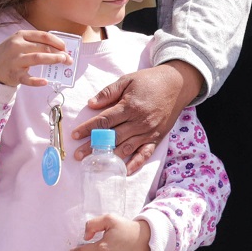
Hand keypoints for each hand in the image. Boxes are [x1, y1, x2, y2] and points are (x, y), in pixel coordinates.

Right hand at [0, 28, 72, 88]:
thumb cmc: (8, 54)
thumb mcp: (17, 42)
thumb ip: (33, 42)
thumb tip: (57, 48)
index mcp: (20, 35)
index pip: (43, 35)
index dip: (57, 41)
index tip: (65, 47)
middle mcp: (17, 46)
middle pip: (43, 47)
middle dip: (59, 52)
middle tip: (68, 58)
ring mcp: (15, 60)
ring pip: (38, 58)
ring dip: (53, 59)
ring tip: (64, 62)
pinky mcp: (14, 75)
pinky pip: (27, 78)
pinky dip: (37, 81)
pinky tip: (45, 82)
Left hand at [73, 61, 203, 172]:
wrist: (177, 84)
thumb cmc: (150, 81)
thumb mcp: (128, 80)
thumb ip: (109, 92)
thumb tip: (91, 103)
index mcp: (129, 106)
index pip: (104, 121)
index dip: (88, 128)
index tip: (75, 135)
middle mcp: (138, 122)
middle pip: (111, 137)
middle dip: (92, 147)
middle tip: (77, 155)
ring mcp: (148, 132)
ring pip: (125, 148)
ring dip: (108, 157)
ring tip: (94, 164)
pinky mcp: (156, 138)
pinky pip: (145, 154)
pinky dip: (135, 164)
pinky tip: (123, 171)